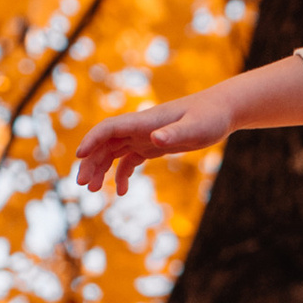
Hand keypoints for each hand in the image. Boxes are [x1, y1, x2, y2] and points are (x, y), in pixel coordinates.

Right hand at [76, 82, 242, 195]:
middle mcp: (140, 128)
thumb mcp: (196, 127)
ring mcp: (145, 136)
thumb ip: (175, 133)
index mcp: (145, 121)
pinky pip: (130, 159)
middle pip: (106, 143)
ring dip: (100, 168)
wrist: (222, 110)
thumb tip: (155, 140)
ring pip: (114, 151)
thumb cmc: (210, 116)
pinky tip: (121, 191)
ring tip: (93, 189)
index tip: (80, 156)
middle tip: (82, 184)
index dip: (92, 140)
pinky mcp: (153, 145)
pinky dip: (122, 174)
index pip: (110, 128)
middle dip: (91, 161)